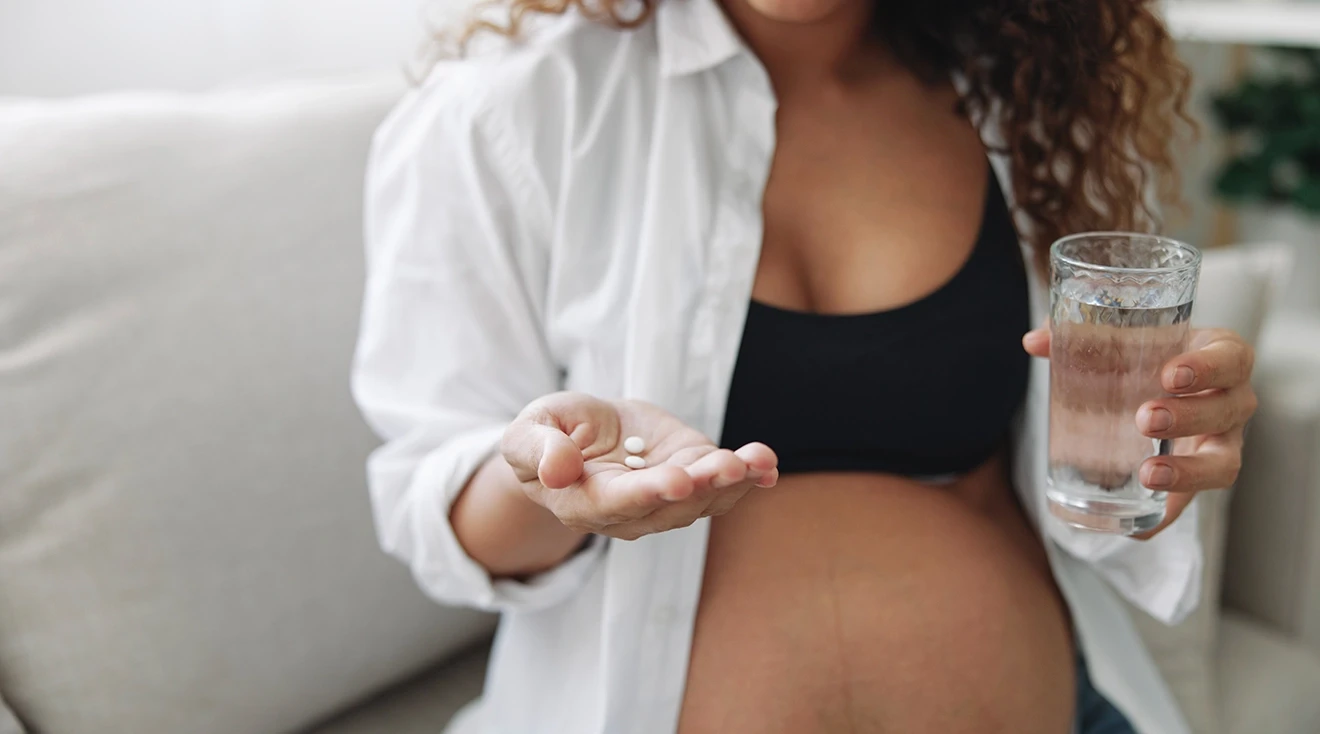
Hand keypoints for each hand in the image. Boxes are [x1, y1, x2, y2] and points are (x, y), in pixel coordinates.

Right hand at [501, 392, 778, 540]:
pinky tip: (768, 466)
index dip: (649, 494)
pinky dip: (750, 477)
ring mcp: (666, 497)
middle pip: (671, 506)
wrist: (578, 436)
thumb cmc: (547, 436)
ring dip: (734, 482)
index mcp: (584, 502)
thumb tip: (556, 470)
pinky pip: (723, 485)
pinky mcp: (692, 476)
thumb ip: (538, 450)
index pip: (619, 504)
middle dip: (702, 486)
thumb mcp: (527, 433)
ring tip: (757, 459)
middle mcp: (631, 512)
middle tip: (728, 466)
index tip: (677, 480)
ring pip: (703, 500)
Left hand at [1024, 327, 1256, 538]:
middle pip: (1228, 410)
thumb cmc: (1150, 358)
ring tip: (1148, 474)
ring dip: (1187, 472)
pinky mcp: (1199, 478)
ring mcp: (1222, 443)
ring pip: (1223, 463)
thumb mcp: (1126, 343)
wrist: (1165, 387)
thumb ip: (1084, 340)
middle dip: (1189, 417)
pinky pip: (1190, 504)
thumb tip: (1033, 341)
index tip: (1171, 375)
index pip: (1232, 359)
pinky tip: (1134, 528)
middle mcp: (1231, 401)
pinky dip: (1163, 516)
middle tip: (1145, 419)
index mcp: (1221, 358)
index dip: (1209, 367)